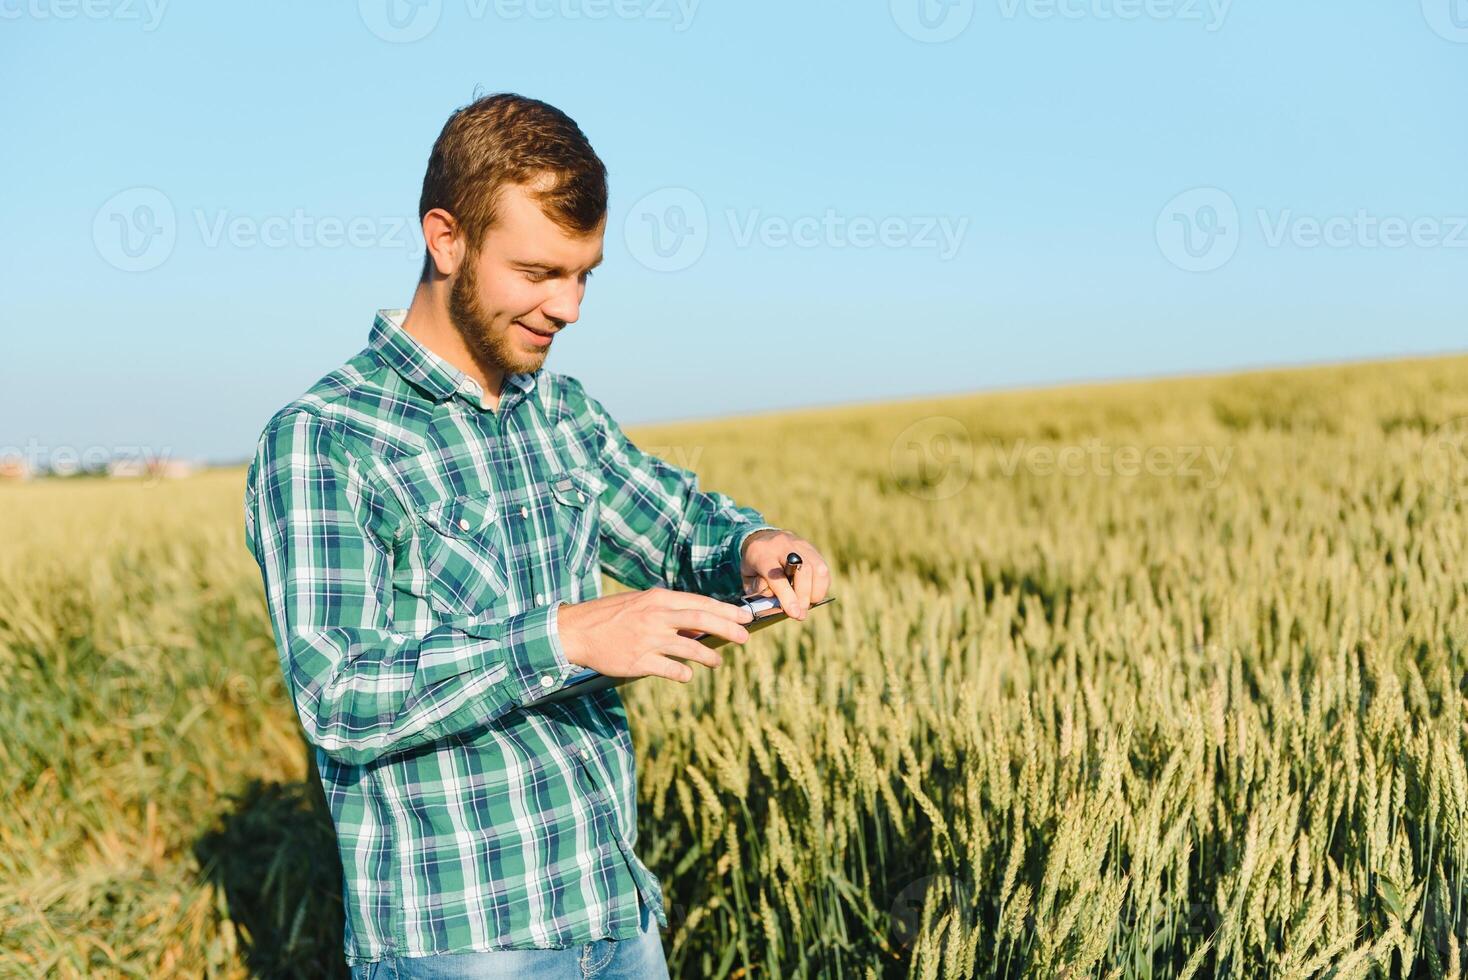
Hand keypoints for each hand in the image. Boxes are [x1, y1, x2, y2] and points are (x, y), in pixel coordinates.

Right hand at [556, 588, 755, 683]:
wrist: (577, 631)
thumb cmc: (611, 616)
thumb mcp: (640, 603)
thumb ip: (669, 612)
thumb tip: (700, 625)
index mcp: (657, 599)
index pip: (700, 602)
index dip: (726, 610)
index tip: (744, 617)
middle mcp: (656, 617)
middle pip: (703, 620)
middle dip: (728, 628)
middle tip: (744, 637)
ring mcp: (648, 639)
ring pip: (691, 647)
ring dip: (709, 656)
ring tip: (717, 662)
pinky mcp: (640, 662)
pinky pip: (672, 670)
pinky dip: (684, 673)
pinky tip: (687, 674)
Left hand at [739, 528, 831, 620]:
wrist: (761, 538)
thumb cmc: (754, 564)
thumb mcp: (747, 578)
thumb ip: (759, 591)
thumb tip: (779, 602)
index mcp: (761, 553)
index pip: (777, 576)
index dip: (787, 596)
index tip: (794, 613)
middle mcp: (782, 544)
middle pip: (801, 570)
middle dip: (803, 596)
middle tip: (800, 613)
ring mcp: (799, 543)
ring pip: (816, 568)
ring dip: (815, 591)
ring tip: (808, 604)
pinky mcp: (810, 547)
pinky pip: (823, 567)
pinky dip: (822, 585)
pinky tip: (813, 594)